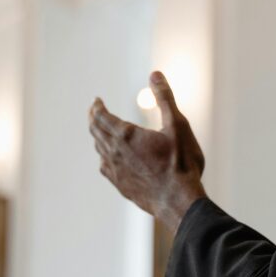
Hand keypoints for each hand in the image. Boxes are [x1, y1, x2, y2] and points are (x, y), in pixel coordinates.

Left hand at [90, 71, 206, 233]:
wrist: (179, 202)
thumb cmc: (181, 163)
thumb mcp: (178, 125)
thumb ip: (164, 98)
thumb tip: (154, 74)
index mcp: (126, 135)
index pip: (100, 116)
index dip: (97, 106)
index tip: (96, 100)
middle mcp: (115, 153)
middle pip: (95, 131)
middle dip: (94, 118)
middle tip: (95, 111)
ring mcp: (116, 172)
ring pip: (99, 149)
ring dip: (98, 137)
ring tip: (102, 131)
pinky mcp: (121, 186)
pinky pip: (105, 167)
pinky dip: (104, 156)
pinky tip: (109, 159)